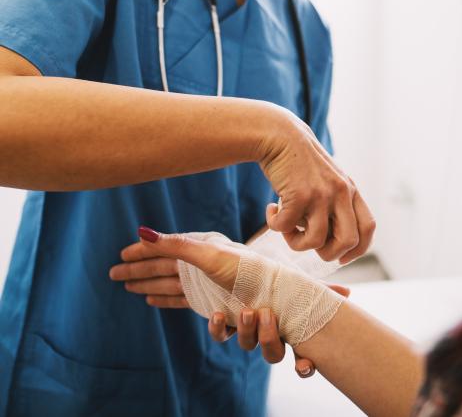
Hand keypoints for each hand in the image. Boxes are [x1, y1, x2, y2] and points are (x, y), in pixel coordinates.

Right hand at [110, 225, 271, 306]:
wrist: (272, 295)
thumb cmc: (244, 271)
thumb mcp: (208, 254)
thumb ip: (174, 245)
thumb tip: (141, 231)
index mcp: (199, 252)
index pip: (162, 253)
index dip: (141, 254)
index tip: (119, 256)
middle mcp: (200, 269)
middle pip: (162, 270)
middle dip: (138, 272)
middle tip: (113, 275)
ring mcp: (206, 287)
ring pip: (169, 286)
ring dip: (149, 285)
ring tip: (131, 288)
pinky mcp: (211, 305)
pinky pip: (181, 302)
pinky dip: (165, 300)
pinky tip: (153, 300)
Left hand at [208, 283, 351, 377]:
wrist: (237, 272)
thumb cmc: (275, 283)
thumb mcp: (297, 285)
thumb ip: (320, 289)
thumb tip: (346, 293)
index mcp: (289, 330)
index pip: (301, 358)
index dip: (303, 366)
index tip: (305, 364)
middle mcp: (268, 336)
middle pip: (271, 353)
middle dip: (269, 338)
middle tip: (267, 315)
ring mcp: (246, 332)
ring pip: (247, 344)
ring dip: (247, 330)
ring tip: (247, 310)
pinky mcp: (224, 326)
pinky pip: (220, 337)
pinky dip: (218, 328)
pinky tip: (219, 315)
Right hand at [258, 110, 375, 263]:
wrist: (280, 135)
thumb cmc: (299, 163)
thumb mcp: (327, 180)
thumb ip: (334, 204)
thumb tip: (329, 242)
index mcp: (350, 190)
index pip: (368, 228)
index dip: (357, 249)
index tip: (340, 257)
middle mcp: (341, 192)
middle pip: (349, 241)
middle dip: (329, 254)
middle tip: (309, 245)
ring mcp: (321, 194)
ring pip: (317, 241)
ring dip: (297, 243)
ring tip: (286, 228)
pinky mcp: (299, 194)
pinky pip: (287, 228)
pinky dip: (275, 226)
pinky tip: (271, 211)